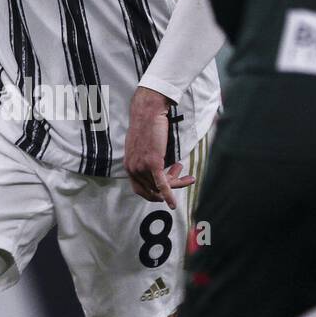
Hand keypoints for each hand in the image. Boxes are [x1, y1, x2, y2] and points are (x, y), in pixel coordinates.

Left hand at [124, 86, 194, 207]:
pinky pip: (162, 184)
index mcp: (128, 166)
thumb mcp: (141, 147)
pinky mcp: (153, 163)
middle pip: (154, 190)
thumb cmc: (148, 126)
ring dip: (177, 182)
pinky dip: (169, 195)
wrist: (148, 112)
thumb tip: (156, 169)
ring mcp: (142, 167)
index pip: (140, 190)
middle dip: (170, 186)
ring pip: (162, 186)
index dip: (154, 193)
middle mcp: (133, 169)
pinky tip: (174, 204)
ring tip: (186, 173)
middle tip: (181, 174)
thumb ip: (144, 160)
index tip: (165, 190)